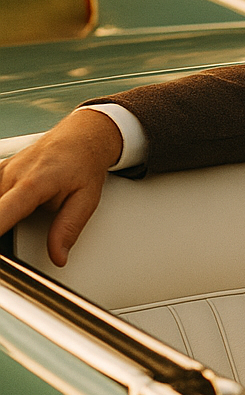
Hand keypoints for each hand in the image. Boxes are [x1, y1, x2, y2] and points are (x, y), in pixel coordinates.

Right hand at [0, 109, 123, 266]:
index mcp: (32, 185)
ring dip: (5, 214)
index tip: (0, 251)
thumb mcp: (86, 200)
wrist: (81, 138)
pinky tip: (13, 208)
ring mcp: (3, 171)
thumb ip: (68, 229)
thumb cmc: (84, 165)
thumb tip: (58, 256)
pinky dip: (3, 205)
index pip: (2, 214)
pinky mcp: (0, 170)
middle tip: (31, 221)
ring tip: (29, 213)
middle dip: (3, 223)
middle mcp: (12, 176)